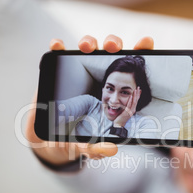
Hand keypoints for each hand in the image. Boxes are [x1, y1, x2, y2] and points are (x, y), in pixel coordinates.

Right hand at [26, 35, 153, 164]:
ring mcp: (79, 75)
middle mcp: (97, 81)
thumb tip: (112, 149)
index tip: (145, 43)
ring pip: (88, 50)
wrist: (46, 137)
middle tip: (112, 47)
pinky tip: (58, 46)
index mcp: (112, 96)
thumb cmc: (72, 139)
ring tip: (87, 46)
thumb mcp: (86, 146)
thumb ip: (97, 148)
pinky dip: (58, 47)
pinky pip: (59, 55)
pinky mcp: (58, 73)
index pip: (129, 73)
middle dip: (113, 44)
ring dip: (89, 42)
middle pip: (110, 54)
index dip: (139, 54)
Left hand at [113, 87, 141, 127]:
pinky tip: (131, 96)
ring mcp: (130, 111)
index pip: (136, 101)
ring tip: (135, 90)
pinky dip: (130, 100)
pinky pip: (129, 105)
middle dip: (137, 93)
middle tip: (138, 88)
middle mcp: (133, 110)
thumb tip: (127, 102)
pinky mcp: (127, 112)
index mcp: (133, 109)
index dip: (138, 95)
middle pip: (136, 100)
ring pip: (134, 102)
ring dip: (135, 95)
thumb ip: (127, 107)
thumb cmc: (121, 118)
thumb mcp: (125, 111)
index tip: (139, 90)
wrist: (119, 124)